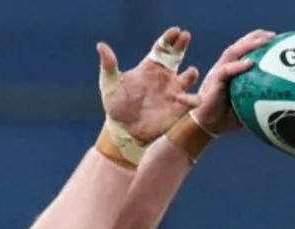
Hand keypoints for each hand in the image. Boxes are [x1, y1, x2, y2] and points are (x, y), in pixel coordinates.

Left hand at [99, 27, 200, 142]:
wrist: (123, 131)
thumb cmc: (115, 105)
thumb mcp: (109, 83)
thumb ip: (108, 64)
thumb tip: (101, 45)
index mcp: (149, 68)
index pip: (162, 48)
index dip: (169, 38)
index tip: (175, 31)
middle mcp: (163, 77)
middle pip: (177, 56)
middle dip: (182, 45)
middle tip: (185, 36)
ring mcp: (172, 92)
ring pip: (189, 77)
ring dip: (191, 74)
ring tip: (190, 72)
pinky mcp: (177, 109)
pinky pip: (191, 101)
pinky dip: (193, 99)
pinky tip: (187, 99)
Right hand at [191, 29, 275, 133]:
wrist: (207, 126)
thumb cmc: (227, 118)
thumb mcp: (247, 108)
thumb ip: (260, 100)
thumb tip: (283, 104)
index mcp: (232, 71)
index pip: (244, 50)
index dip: (258, 40)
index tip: (275, 38)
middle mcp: (225, 67)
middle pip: (239, 45)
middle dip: (256, 37)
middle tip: (273, 35)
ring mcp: (218, 72)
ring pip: (232, 52)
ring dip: (247, 45)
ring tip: (262, 42)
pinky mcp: (213, 81)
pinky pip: (226, 70)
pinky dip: (238, 66)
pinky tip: (250, 63)